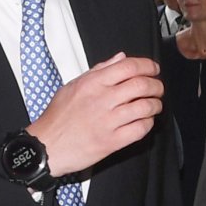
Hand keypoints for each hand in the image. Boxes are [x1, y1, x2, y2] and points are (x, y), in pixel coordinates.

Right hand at [31, 53, 162, 174]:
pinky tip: (145, 121)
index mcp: (93, 83)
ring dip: (155, 105)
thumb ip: (99, 71)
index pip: (128, 67)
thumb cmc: (58, 118)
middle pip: (141, 85)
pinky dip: (148, 124)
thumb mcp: (73, 86)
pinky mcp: (112, 142)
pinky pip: (140, 130)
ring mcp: (108, 121)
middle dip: (156, 85)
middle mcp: (102, 100)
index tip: (153, 69)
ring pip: (145, 107)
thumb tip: (120, 59)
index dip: (147, 66)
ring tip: (155, 105)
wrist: (47, 146)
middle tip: (157, 88)